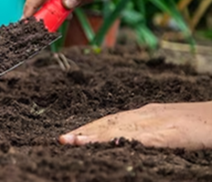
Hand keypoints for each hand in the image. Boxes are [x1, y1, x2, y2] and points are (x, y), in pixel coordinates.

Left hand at [59, 102, 211, 149]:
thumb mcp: (171, 129)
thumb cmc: (202, 126)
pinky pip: (153, 137)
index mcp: (148, 114)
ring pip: (125, 128)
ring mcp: (164, 122)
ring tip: (76, 142)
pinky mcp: (178, 132)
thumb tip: (124, 144)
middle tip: (62, 141)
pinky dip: (132, 141)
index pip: (110, 121)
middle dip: (85, 132)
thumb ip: (149, 136)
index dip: (88, 129)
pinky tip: (116, 145)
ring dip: (98, 135)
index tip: (67, 137)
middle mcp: (151, 115)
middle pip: (111, 123)